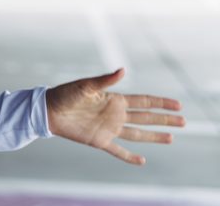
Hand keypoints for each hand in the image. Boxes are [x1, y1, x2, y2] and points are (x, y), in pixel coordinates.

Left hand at [45, 68, 184, 164]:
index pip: (144, 101)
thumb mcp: (85, 86)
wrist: (48, 110)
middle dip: (164, 119)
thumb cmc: (65, 94)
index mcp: (114, 99)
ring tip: (172, 138)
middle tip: (184, 121)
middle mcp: (115, 114)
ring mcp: (109, 128)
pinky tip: (142, 161)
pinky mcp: (100, 141)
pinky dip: (129, 156)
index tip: (177, 104)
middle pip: (146, 117)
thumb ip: (105, 80)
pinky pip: (118, 150)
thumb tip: (123, 70)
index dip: (161, 102)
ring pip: (138, 134)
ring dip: (154, 137)